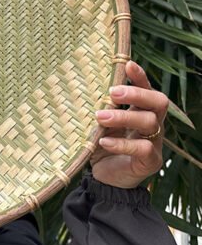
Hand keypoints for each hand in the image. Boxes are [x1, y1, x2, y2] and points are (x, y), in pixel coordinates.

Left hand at [90, 60, 166, 188]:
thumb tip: (86, 88)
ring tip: (100, 117)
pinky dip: (122, 144)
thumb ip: (101, 110)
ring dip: (123, 117)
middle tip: (112, 92)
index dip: (140, 77)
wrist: (105, 180)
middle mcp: (152, 125)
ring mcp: (154, 143)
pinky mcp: (150, 162)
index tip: (127, 64)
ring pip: (150, 122)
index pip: (147, 89)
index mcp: (140, 111)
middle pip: (158, 102)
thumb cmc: (101, 146)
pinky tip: (103, 142)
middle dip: (136, 94)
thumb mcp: (99, 125)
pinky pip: (143, 149)